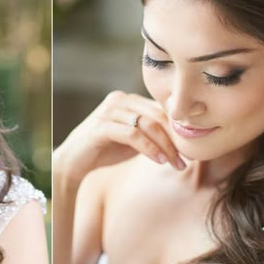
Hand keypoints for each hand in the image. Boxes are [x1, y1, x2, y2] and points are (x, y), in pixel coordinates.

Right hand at [55, 90, 184, 183]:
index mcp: (127, 99)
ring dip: (166, 146)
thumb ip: (152, 133)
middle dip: (175, 139)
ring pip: (147, 125)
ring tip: (176, 164)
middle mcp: (118, 99)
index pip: (160, 109)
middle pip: (157, 116)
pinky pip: (133, 135)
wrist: (72, 162)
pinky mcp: (101, 126)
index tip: (191, 148)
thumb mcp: (133, 139)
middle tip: (187, 159)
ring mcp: (108, 111)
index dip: (178, 129)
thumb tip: (183, 138)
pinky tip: (159, 161)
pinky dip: (149, 148)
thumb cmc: (104, 150)